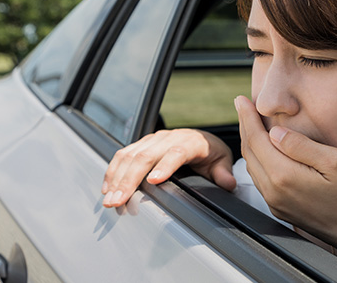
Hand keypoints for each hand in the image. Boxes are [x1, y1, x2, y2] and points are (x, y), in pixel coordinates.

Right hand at [101, 128, 235, 207]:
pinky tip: (107, 187)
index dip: (165, 165)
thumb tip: (228, 184)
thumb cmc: (212, 154)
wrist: (203, 140)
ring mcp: (153, 139)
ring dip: (117, 177)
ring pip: (130, 155)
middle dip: (130, 179)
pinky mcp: (142, 143)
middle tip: (119, 200)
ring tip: (109, 199)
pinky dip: (113, 171)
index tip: (154, 181)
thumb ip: (223, 173)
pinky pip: (123, 154)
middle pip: (146, 155)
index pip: (176, 151)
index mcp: (191, 141)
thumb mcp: (222, 162)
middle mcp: (169, 137)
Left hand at [235, 96, 336, 282]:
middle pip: (250, 153)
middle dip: (244, 126)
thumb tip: (276, 133)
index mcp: (284, 176)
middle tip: (242, 105)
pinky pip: (261, 179)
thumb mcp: (335, 161)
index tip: (241, 100)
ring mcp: (276, 203)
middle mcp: (274, 192)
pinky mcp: (282, 209)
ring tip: (252, 124)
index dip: (247, 117)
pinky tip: (265, 150)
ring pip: (253, 167)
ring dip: (250, 143)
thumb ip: (302, 146)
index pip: (256, 140)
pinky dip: (258, 159)